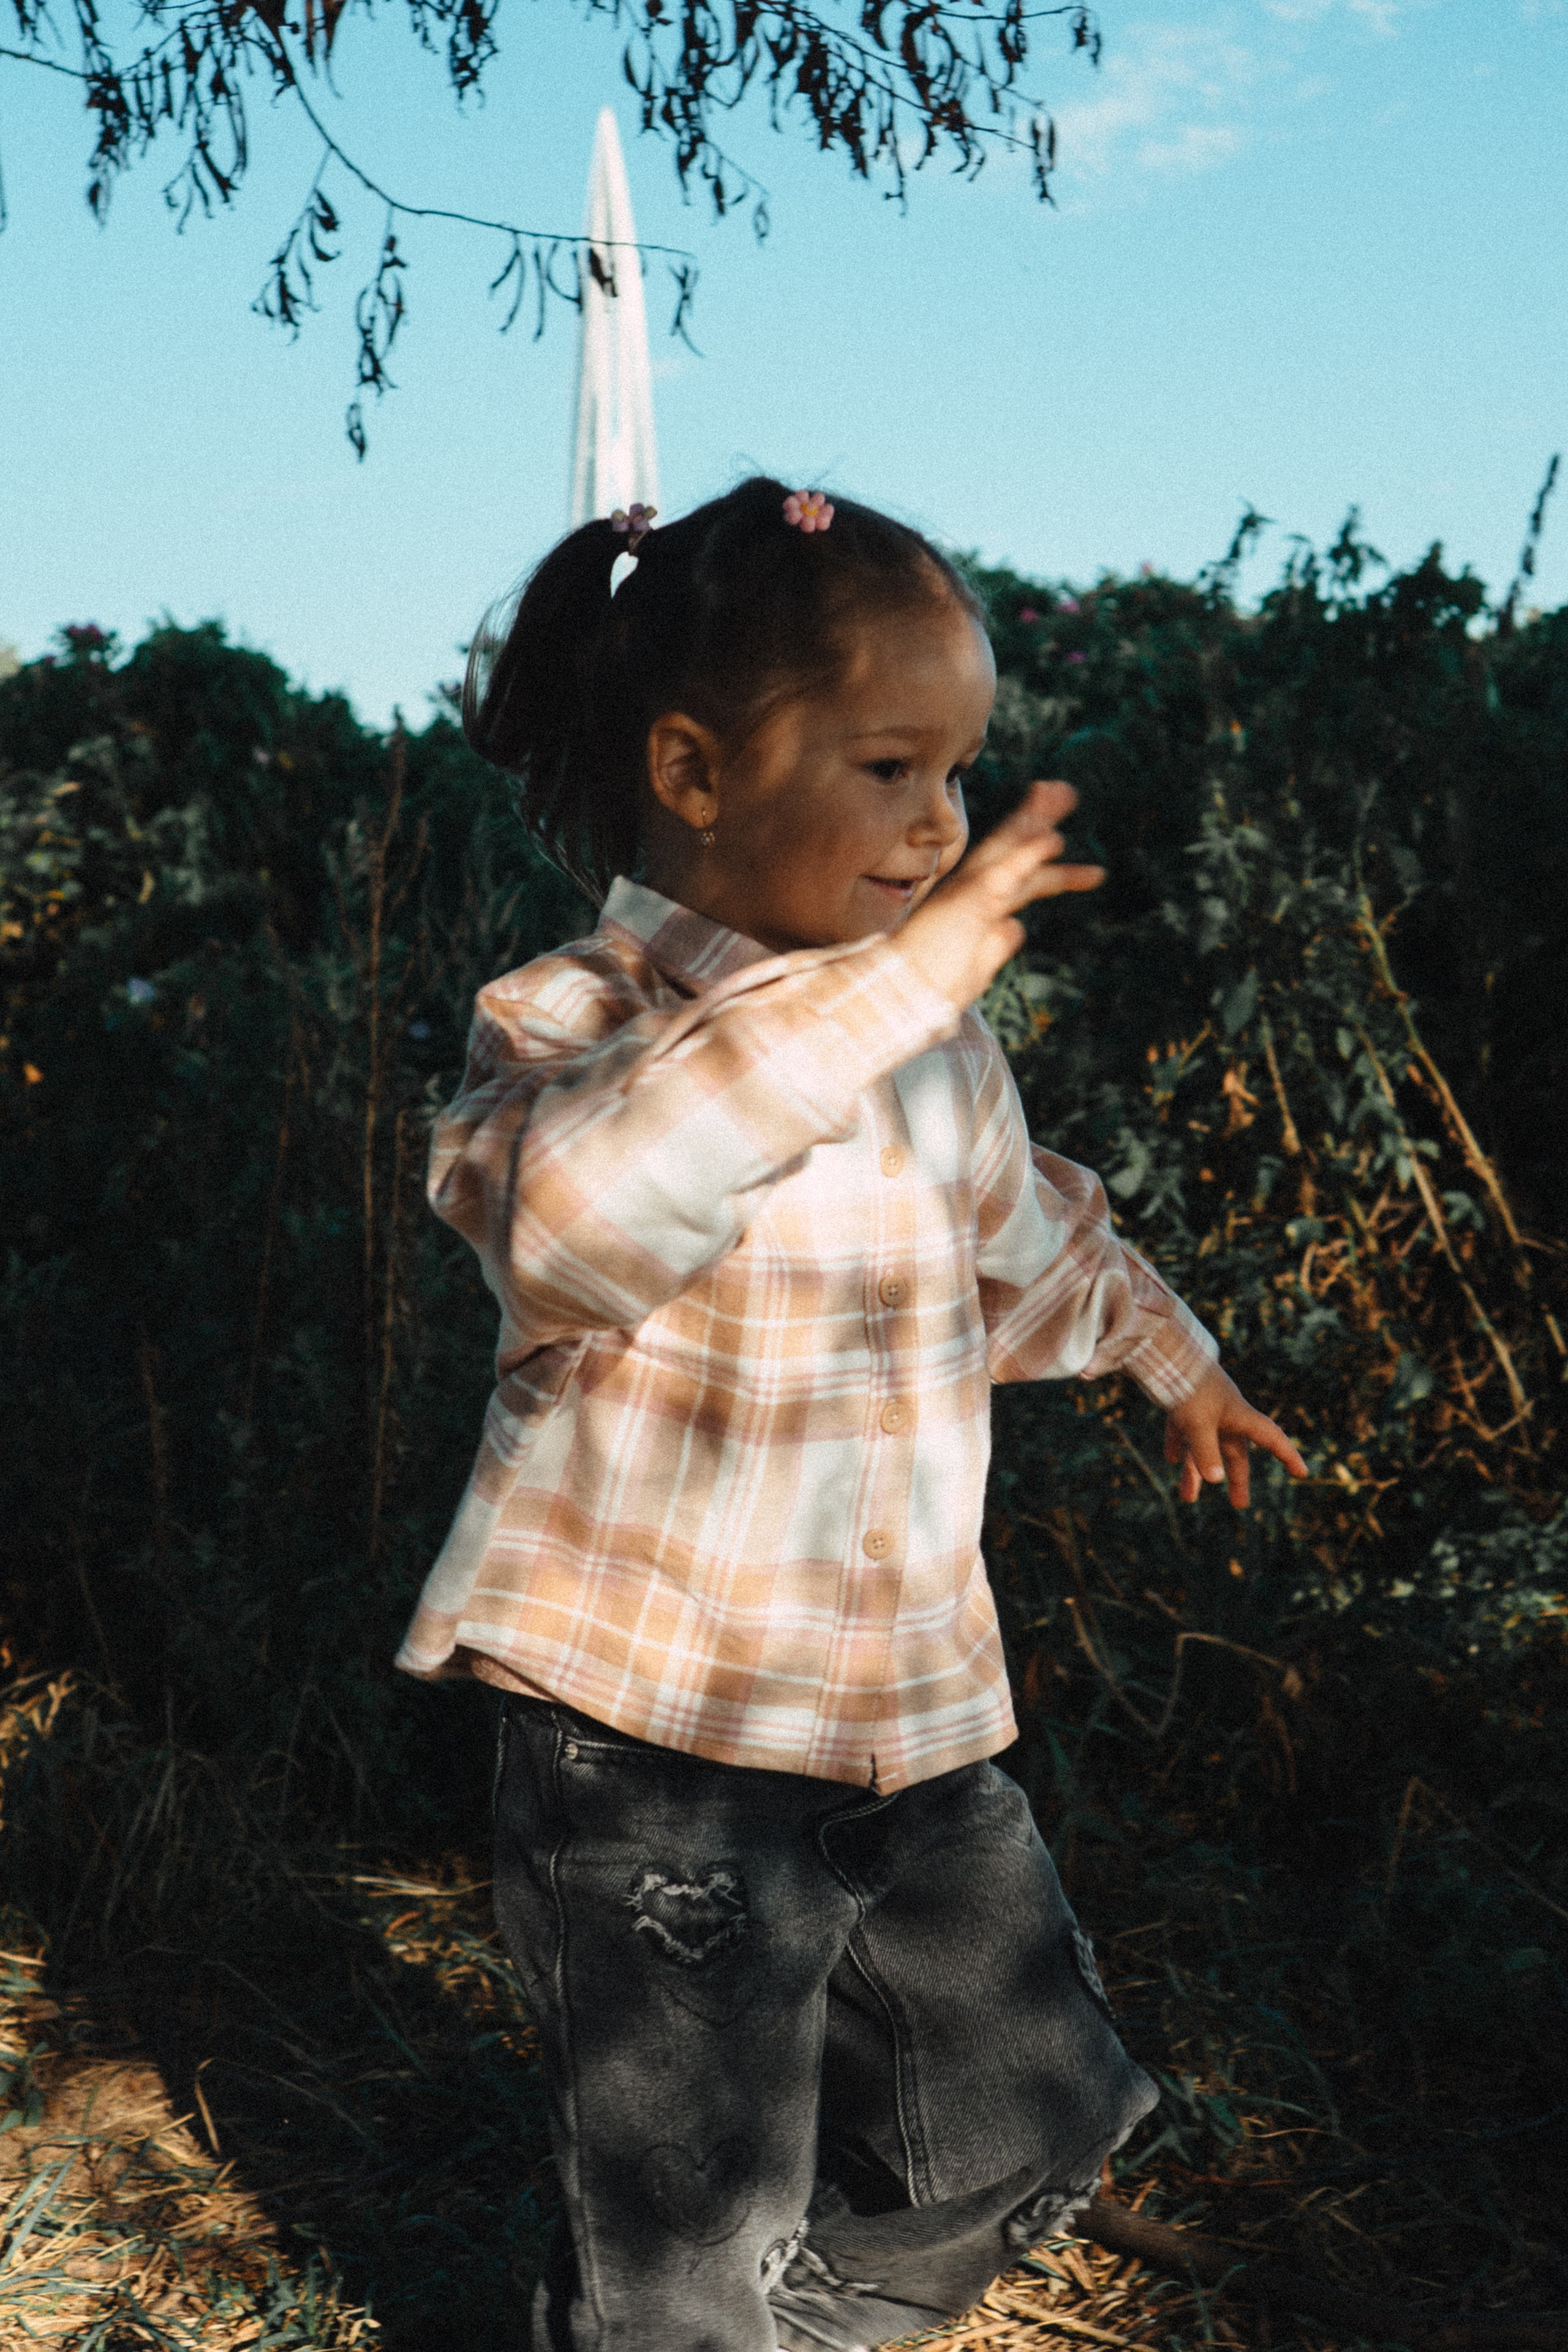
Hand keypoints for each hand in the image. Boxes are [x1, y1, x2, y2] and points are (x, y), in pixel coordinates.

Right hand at [897, 781, 1103, 1010]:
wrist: (900, 998)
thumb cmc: (929, 989)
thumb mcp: (974, 967)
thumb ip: (995, 945)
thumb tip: (1016, 927)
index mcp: (970, 905)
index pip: (1009, 872)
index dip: (1034, 853)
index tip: (1057, 839)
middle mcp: (968, 891)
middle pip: (1009, 847)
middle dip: (1037, 819)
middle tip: (1064, 791)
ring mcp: (968, 893)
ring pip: (1008, 848)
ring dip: (1036, 821)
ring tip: (1063, 794)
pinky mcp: (971, 903)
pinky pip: (1004, 874)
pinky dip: (1028, 855)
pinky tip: (1053, 840)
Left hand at [1164, 1365, 1307, 1508]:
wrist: (1164, 1350)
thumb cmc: (1187, 1386)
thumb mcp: (1198, 1422)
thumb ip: (1206, 1451)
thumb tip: (1216, 1481)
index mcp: (1239, 1415)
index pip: (1271, 1438)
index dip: (1287, 1455)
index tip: (1302, 1473)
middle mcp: (1225, 1414)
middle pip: (1234, 1452)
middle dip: (1235, 1478)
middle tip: (1240, 1505)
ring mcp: (1203, 1409)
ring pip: (1203, 1446)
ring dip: (1196, 1471)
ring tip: (1187, 1498)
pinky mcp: (1181, 1403)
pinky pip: (1182, 1430)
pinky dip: (1178, 1445)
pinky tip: (1171, 1460)